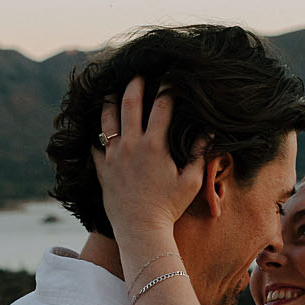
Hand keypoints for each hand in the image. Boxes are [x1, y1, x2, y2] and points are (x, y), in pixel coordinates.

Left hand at [93, 76, 205, 241]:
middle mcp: (131, 145)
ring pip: (107, 120)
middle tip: (137, 74)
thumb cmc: (169, 208)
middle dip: (134, 84)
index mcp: (154, 145)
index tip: (169, 76)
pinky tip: (95, 129)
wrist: (140, 230)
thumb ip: (198, 154)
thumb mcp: (190, 181)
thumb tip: (209, 133)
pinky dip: (95, 135)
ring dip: (110, 102)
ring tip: (111, 91)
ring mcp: (114, 156)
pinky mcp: (103, 170)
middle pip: (130, 103)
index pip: (162, 107)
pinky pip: (94, 147)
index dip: (167, 88)